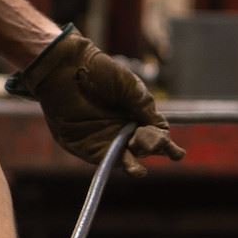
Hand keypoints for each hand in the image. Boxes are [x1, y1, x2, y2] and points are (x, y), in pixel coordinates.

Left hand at [12, 31, 185, 177]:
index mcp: (134, 114)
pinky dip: (115, 163)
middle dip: (152, 151)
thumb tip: (163, 132)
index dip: (164, 143)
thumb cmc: (100, 71)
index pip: (154, 134)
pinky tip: (128, 165)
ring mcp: (103, 138)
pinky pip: (103, 158)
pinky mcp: (85, 145)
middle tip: (154, 146)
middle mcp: (120, 128)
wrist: (68, 67)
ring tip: (140, 169)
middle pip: (142, 148)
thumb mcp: (131, 87)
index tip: (170, 148)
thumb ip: (145, 108)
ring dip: (134, 164)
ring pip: (124, 158)